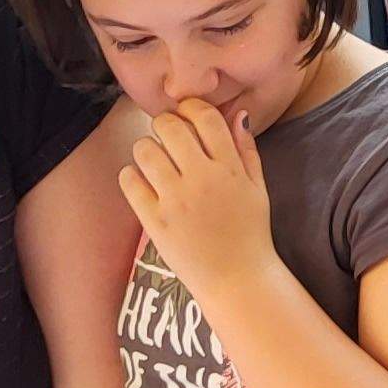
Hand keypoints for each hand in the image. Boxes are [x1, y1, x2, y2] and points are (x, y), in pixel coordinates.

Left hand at [117, 98, 268, 280]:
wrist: (237, 279)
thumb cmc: (250, 233)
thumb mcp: (257, 189)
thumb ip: (247, 149)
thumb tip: (238, 114)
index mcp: (230, 169)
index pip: (205, 117)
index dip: (191, 108)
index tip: (187, 115)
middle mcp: (201, 179)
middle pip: (170, 127)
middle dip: (165, 125)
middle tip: (167, 137)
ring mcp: (175, 200)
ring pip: (145, 149)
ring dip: (147, 149)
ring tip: (154, 161)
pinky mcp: (154, 220)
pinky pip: (129, 181)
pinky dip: (132, 176)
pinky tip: (143, 183)